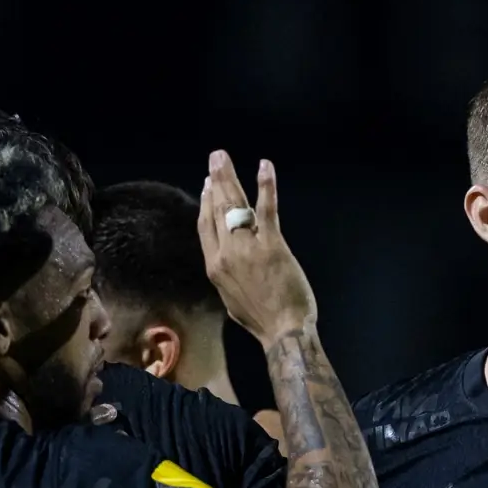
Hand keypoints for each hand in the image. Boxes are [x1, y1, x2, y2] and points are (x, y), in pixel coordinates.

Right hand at [195, 151, 317, 343]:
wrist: (283, 330)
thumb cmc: (260, 318)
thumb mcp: (231, 298)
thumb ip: (226, 275)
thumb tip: (224, 262)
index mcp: (214, 267)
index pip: (205, 226)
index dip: (206, 203)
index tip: (207, 185)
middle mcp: (226, 253)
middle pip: (217, 209)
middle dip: (215, 180)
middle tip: (215, 159)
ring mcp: (247, 247)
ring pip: (235, 205)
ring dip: (229, 177)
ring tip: (224, 158)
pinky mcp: (271, 244)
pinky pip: (266, 208)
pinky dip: (265, 185)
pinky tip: (264, 166)